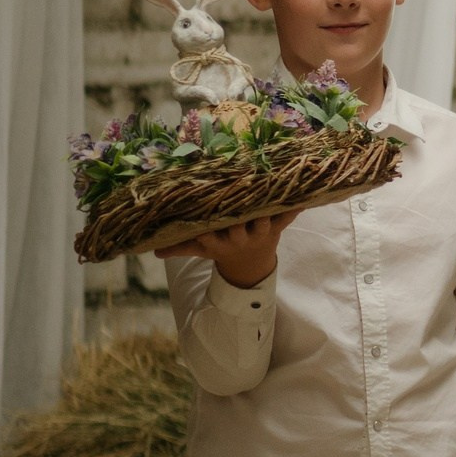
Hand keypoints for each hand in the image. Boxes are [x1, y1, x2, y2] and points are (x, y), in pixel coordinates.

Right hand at [157, 210, 299, 288]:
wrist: (251, 266)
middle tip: (235, 197)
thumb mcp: (200, 250)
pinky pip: (287, 218)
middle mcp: (239, 239)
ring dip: (265, 210)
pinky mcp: (276, 229)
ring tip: (268, 190)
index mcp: (218, 244)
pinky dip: (294, 209)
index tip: (201, 218)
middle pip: (237, 227)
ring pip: (263, 222)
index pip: (208, 235)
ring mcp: (260, 233)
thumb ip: (179, 247)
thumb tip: (153, 250)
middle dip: (236, 217)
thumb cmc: (220, 249)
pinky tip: (302, 196)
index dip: (205, 228)